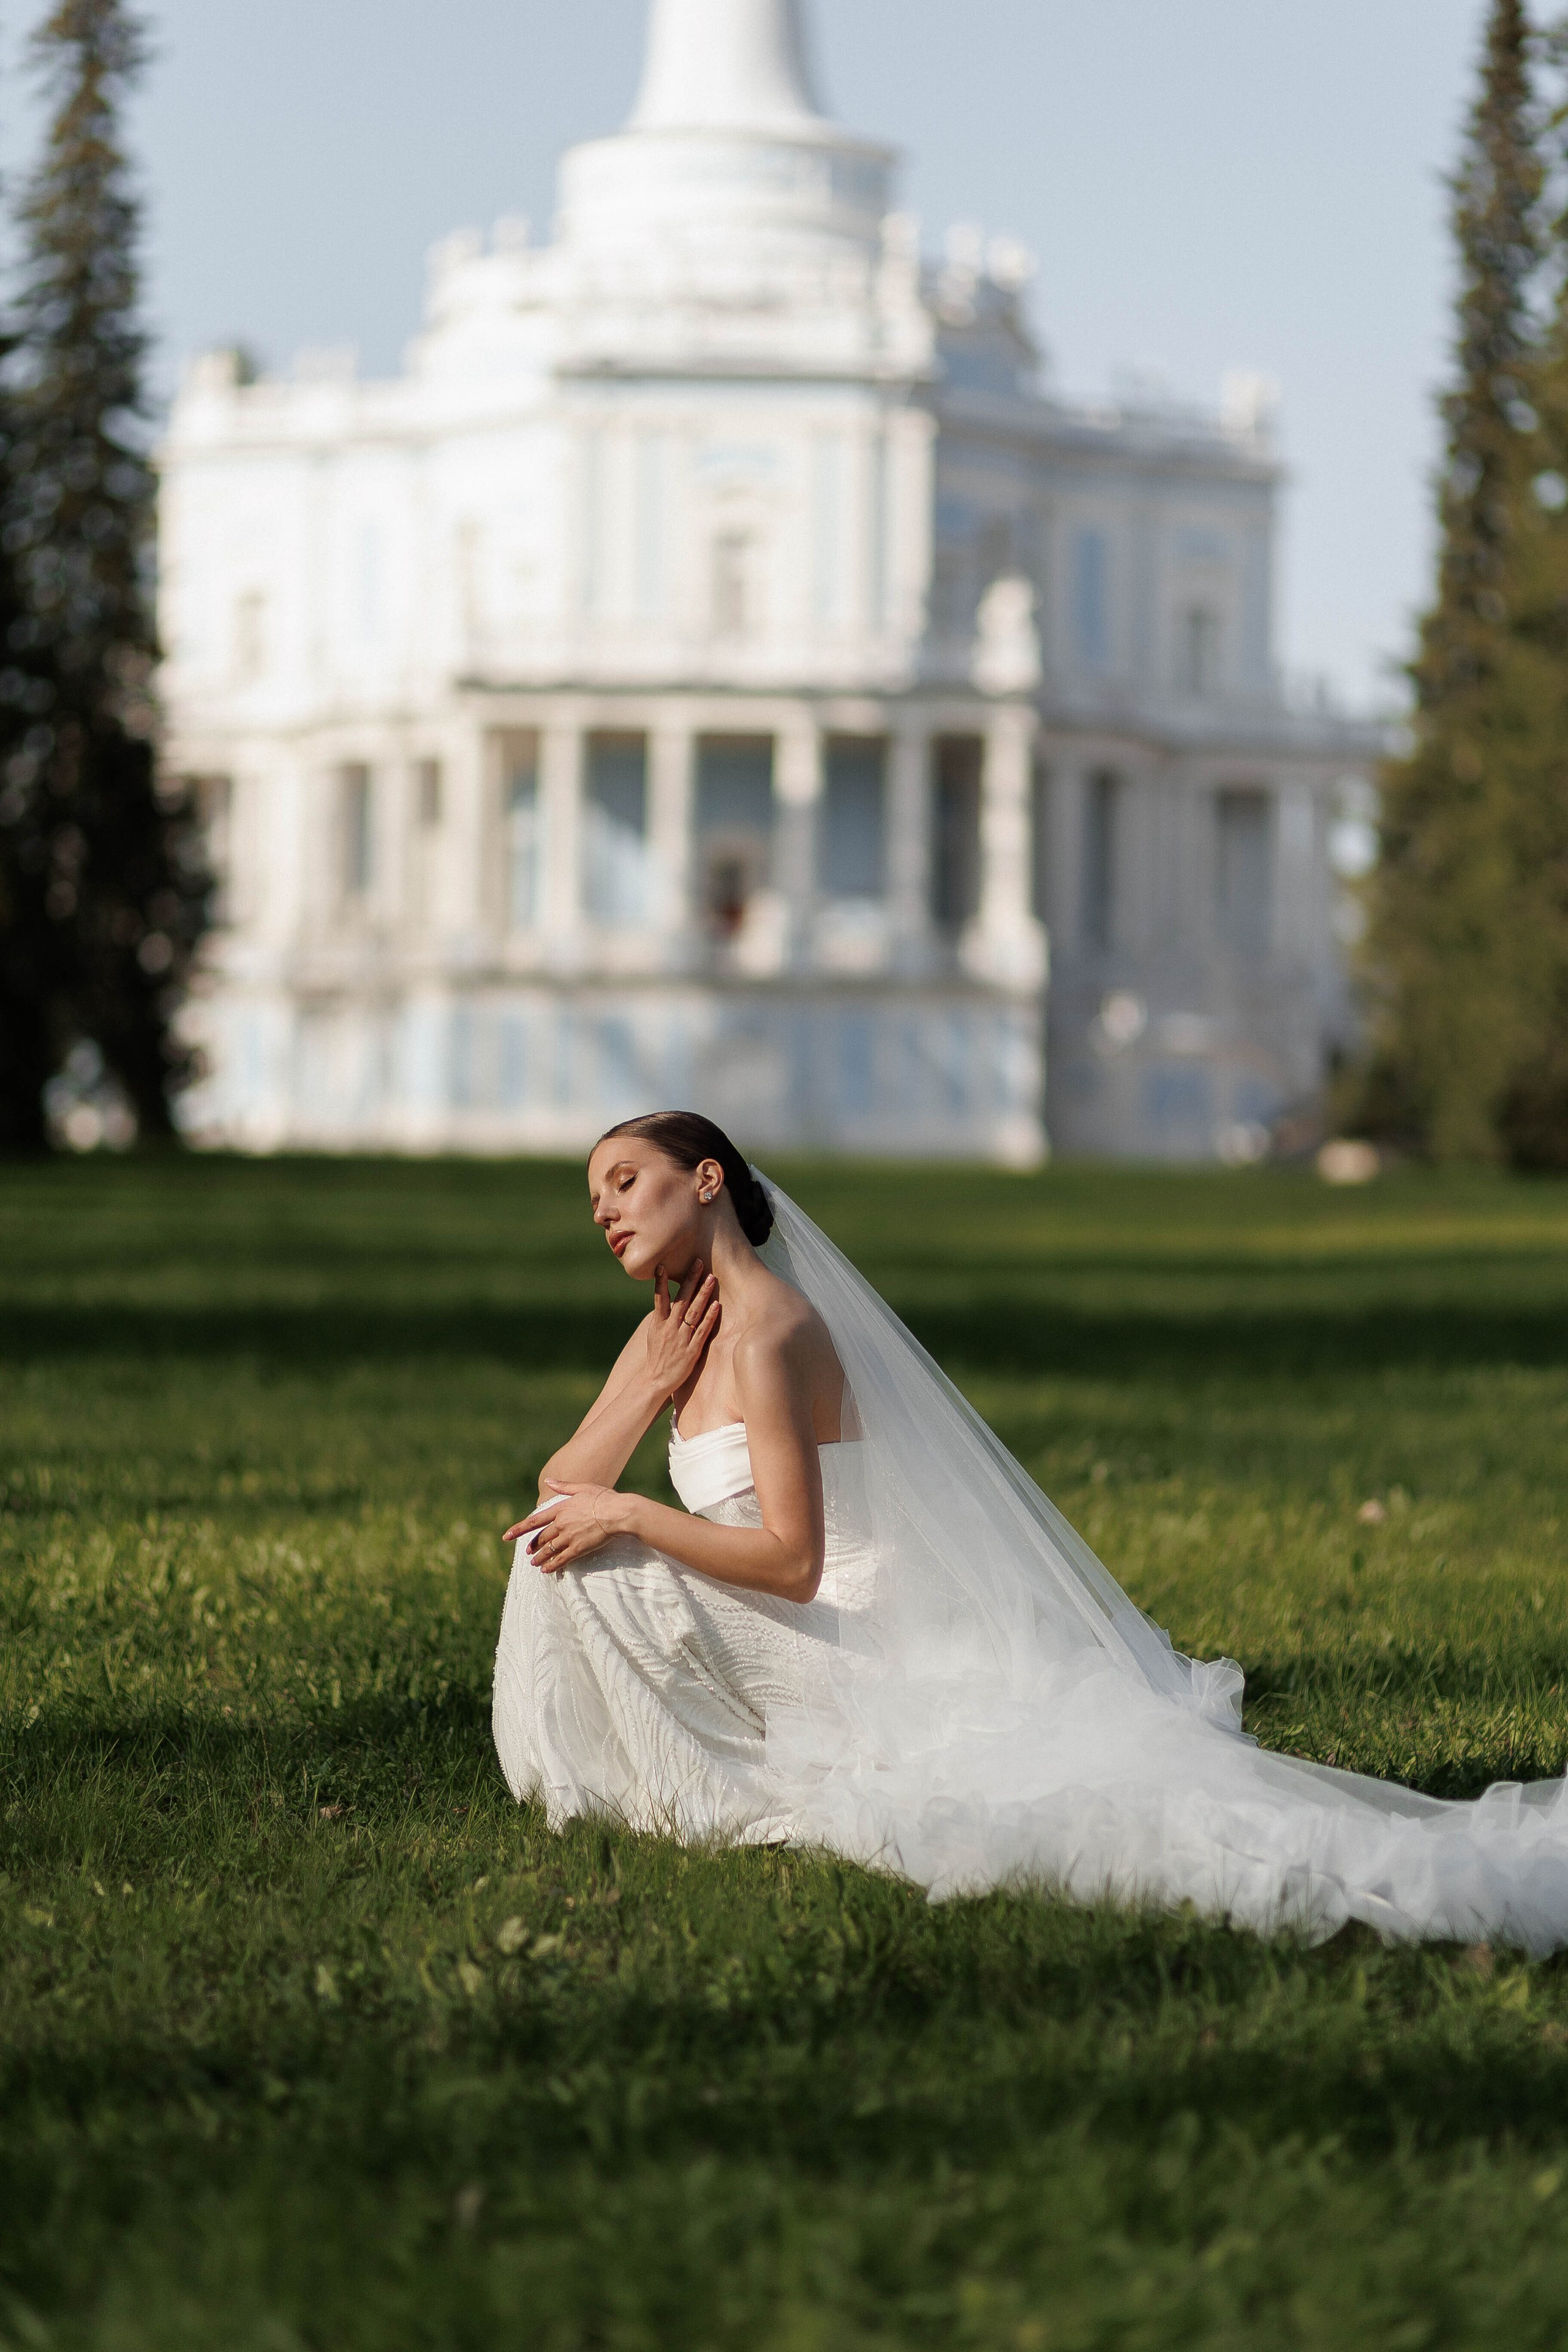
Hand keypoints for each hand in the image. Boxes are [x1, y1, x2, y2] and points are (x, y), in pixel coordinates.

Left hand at [504, 1481, 632, 1573]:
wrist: (619, 1513)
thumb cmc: (604, 1498)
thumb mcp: (582, 1487)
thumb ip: (563, 1486)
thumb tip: (548, 1480)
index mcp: (561, 1509)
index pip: (534, 1521)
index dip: (519, 1529)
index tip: (507, 1536)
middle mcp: (561, 1524)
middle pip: (542, 1537)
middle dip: (533, 1546)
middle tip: (528, 1552)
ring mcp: (569, 1537)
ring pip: (549, 1550)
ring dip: (539, 1558)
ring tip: (534, 1564)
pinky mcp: (579, 1548)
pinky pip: (561, 1559)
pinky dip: (552, 1566)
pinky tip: (546, 1571)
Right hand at [644, 1260, 719, 1401]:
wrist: (655, 1381)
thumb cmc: (656, 1357)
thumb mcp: (653, 1334)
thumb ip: (661, 1317)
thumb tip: (664, 1301)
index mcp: (658, 1323)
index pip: (660, 1298)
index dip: (661, 1281)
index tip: (663, 1265)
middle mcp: (669, 1328)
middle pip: (681, 1299)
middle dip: (690, 1280)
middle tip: (699, 1262)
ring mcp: (681, 1338)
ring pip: (693, 1312)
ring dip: (703, 1294)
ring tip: (711, 1277)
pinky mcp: (692, 1350)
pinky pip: (702, 1331)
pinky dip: (709, 1317)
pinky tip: (717, 1305)